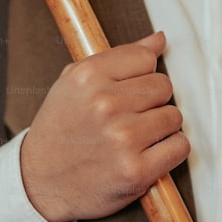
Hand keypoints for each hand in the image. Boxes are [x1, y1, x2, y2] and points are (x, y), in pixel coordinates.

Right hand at [20, 32, 188, 221]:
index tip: (128, 91)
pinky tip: (149, 153)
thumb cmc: (60, 131)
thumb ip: (119, 58)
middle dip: (152, 101)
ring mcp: (123, 138)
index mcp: (87, 77)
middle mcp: (105, 104)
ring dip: (161, 127)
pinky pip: (180, 146)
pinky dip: (170, 150)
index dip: (140, 75)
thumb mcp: (74, 84)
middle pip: (164, 86)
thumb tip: (159, 39)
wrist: (41, 182)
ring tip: (136, 137)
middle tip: (131, 117)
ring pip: (174, 116)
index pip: (146, 58)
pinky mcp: (137, 170)